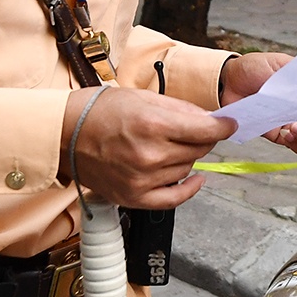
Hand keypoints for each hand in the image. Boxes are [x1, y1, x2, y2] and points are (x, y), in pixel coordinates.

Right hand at [61, 87, 232, 209]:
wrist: (66, 133)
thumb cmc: (102, 111)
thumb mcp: (145, 98)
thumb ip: (182, 110)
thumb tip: (212, 120)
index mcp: (154, 125)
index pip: (206, 131)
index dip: (223, 127)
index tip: (229, 125)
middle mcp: (150, 155)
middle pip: (198, 150)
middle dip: (200, 138)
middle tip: (189, 130)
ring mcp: (142, 179)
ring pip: (187, 169)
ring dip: (186, 157)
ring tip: (166, 146)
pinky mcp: (134, 197)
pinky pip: (174, 199)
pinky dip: (189, 189)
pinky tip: (195, 178)